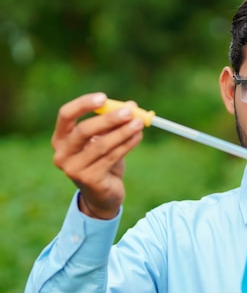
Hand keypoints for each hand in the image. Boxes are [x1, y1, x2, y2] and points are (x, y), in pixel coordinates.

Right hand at [51, 93, 143, 218]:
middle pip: (83, 130)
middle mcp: (62, 154)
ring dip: (123, 132)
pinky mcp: (89, 179)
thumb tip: (132, 105)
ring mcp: (73, 168)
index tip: (104, 97)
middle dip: (108, 119)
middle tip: (129, 112)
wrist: (104, 195)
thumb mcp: (106, 140)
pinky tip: (138, 136)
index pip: (65, 115)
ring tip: (140, 123)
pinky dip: (127, 144)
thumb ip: (115, 123)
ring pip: (101, 145)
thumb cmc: (102, 163)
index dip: (83, 104)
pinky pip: (111, 157)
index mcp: (60, 139)